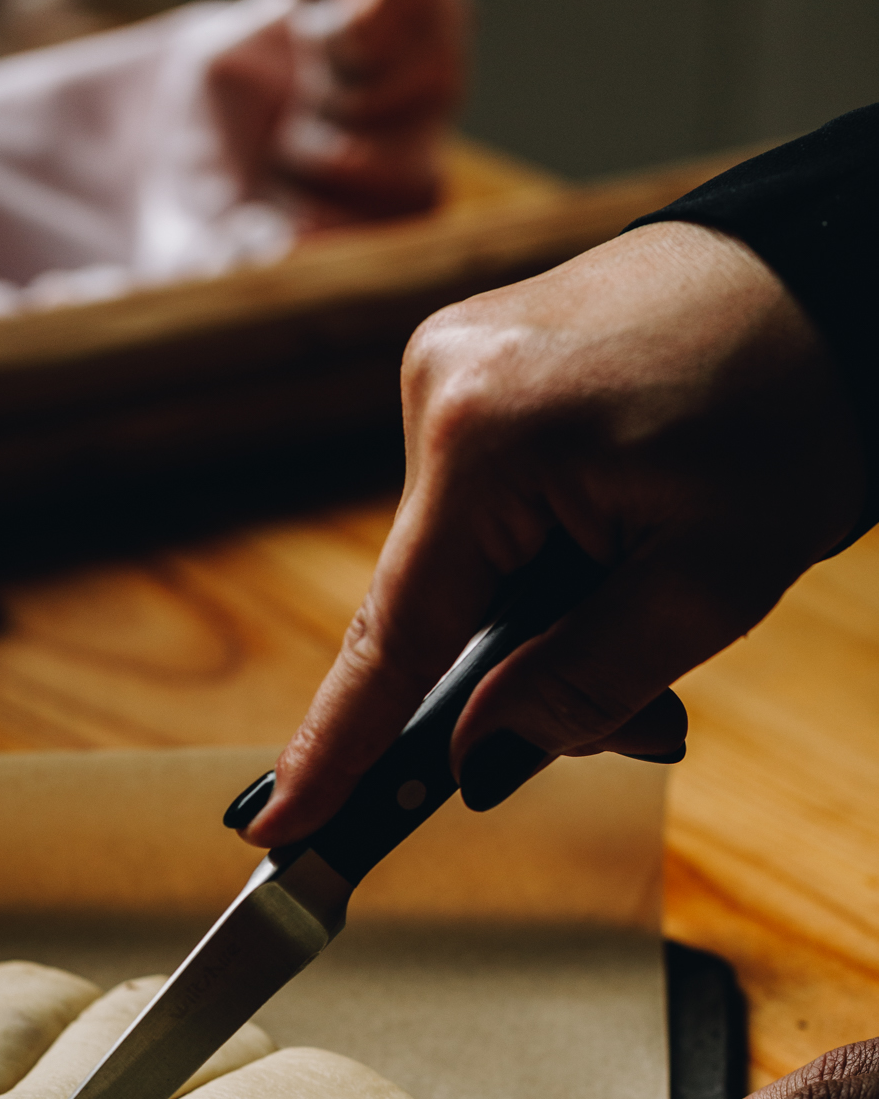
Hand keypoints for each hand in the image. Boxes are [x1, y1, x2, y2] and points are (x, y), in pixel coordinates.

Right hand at [245, 217, 864, 845]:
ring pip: (461, 564)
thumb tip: (475, 759)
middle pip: (435, 608)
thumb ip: (584, 685)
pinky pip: (478, 507)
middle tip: (649, 724)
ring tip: (660, 594)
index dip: (336, 749)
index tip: (276, 827)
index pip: (394, 638)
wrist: (831, 271)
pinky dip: (539, 556)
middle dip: (522, 679)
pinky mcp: (472, 364)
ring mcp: (448, 365)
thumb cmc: (795, 405)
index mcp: (487, 439)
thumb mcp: (713, 580)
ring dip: (542, 616)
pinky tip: (620, 538)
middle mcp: (439, 388)